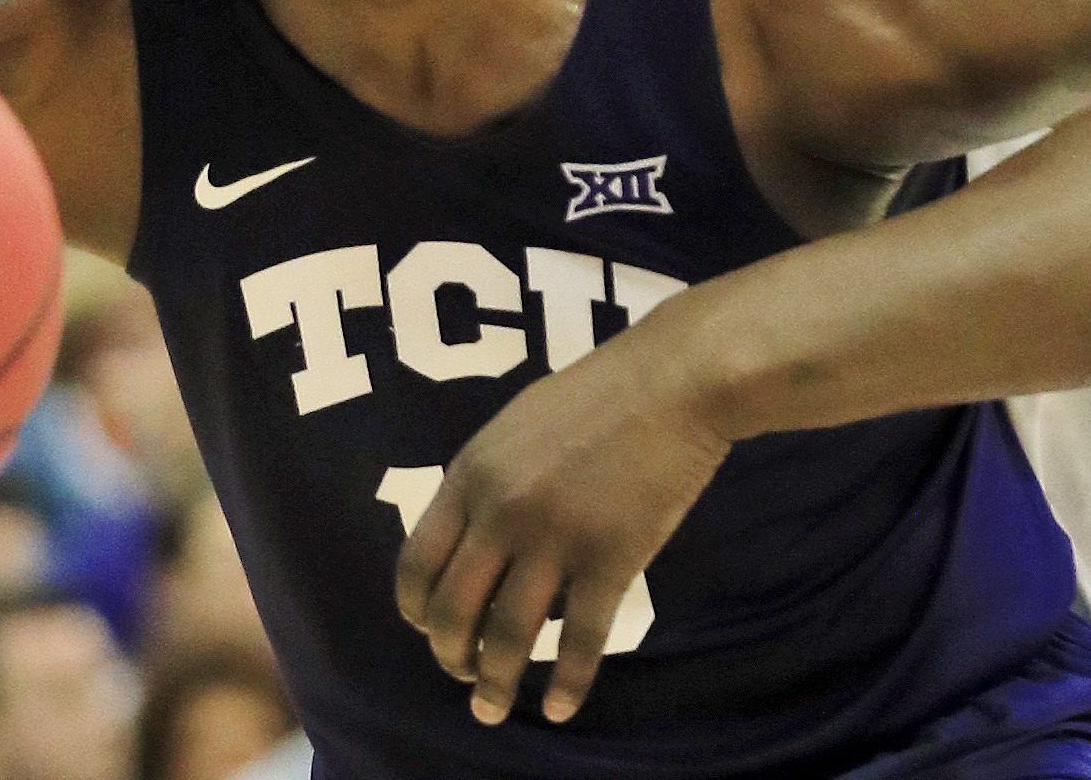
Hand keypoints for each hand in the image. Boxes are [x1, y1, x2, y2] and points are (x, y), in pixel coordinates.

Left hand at [393, 328, 727, 726]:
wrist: (673, 381)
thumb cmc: (598, 394)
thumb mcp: (516, 426)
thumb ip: (486, 480)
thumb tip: (469, 539)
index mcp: (471, 473)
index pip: (418, 561)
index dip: (417, 609)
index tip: (428, 630)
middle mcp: (501, 511)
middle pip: (454, 610)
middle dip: (450, 656)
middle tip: (462, 676)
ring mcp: (555, 538)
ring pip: (508, 635)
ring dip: (495, 683)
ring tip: (493, 709)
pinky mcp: (610, 559)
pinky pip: (580, 641)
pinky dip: (566, 683)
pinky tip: (559, 709)